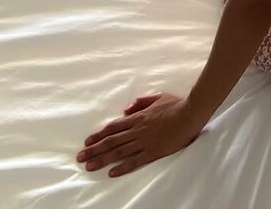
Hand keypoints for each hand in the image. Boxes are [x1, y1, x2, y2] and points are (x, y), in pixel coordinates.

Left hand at [77, 92, 201, 177]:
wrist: (190, 114)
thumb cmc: (176, 105)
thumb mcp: (157, 97)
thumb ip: (141, 102)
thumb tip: (127, 108)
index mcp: (138, 117)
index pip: (114, 127)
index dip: (99, 134)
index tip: (87, 142)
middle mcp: (137, 130)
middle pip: (111, 141)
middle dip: (94, 149)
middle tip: (80, 157)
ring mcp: (144, 141)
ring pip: (119, 152)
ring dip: (102, 159)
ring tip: (89, 166)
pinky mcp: (153, 152)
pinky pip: (135, 161)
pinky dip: (122, 167)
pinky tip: (112, 172)